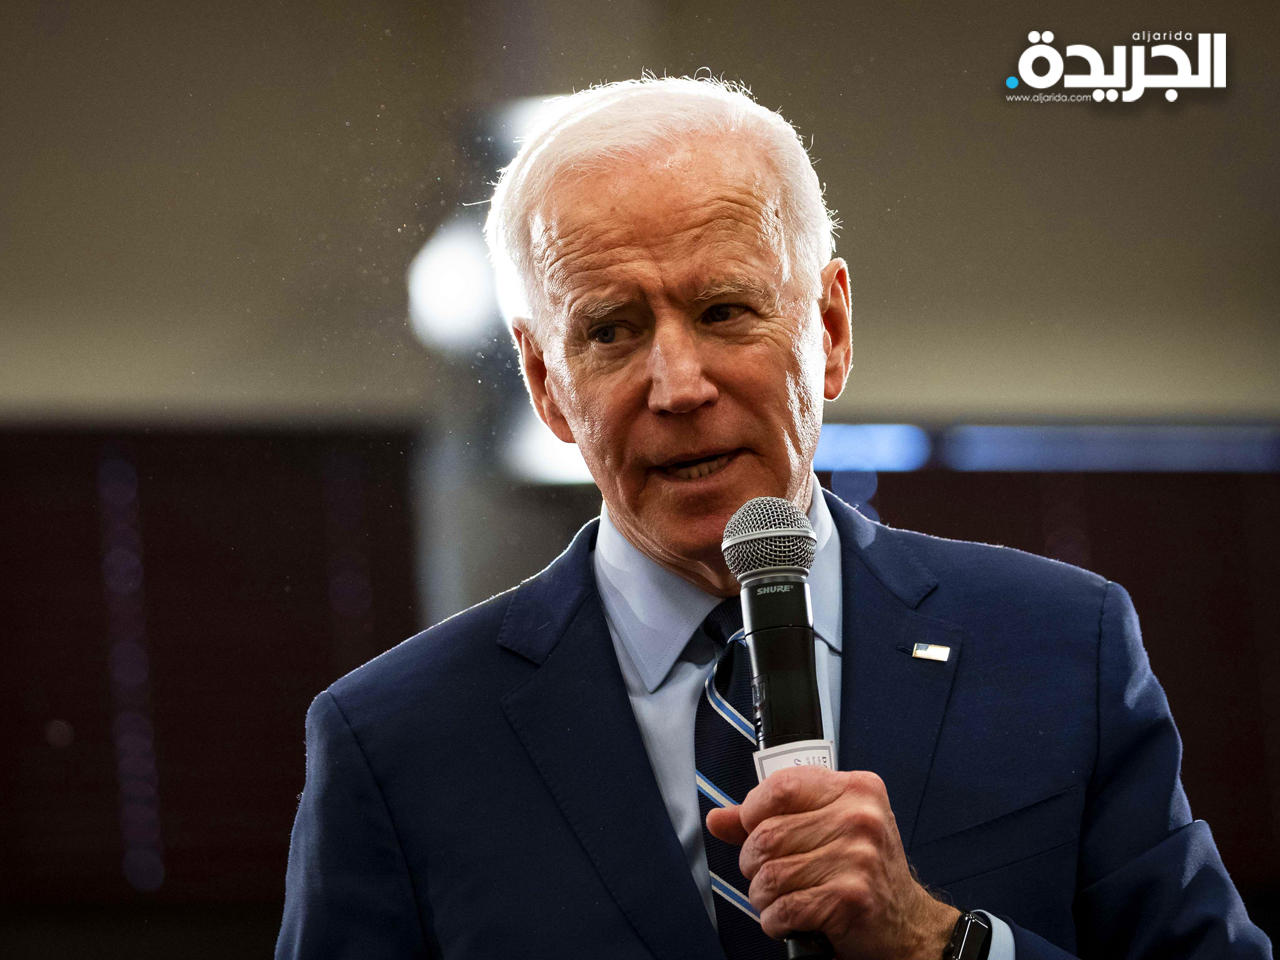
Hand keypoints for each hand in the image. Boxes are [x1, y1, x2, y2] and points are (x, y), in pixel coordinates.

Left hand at [705, 766, 958, 959]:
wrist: (908, 924)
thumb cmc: (861, 871)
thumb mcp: (826, 828)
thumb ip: (770, 818)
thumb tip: (717, 819)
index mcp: (855, 789)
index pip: (781, 786)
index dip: (753, 811)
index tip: (754, 829)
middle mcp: (859, 817)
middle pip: (767, 835)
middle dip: (753, 863)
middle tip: (767, 874)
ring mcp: (858, 857)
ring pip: (770, 875)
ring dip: (762, 896)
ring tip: (778, 899)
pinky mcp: (850, 898)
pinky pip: (784, 908)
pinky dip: (775, 921)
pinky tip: (788, 919)